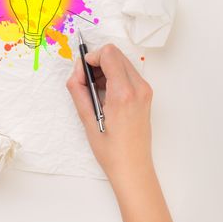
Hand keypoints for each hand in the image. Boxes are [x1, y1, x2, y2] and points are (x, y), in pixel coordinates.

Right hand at [66, 44, 152, 182]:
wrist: (133, 168)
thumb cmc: (111, 149)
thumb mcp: (87, 118)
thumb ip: (78, 89)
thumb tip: (77, 71)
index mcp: (124, 92)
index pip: (108, 53)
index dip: (91, 58)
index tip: (82, 74)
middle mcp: (139, 87)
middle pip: (115, 54)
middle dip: (97, 62)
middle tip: (86, 82)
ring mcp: (145, 90)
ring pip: (121, 61)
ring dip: (105, 69)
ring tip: (95, 90)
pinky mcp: (145, 94)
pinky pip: (127, 73)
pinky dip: (113, 76)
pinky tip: (105, 94)